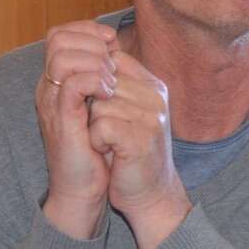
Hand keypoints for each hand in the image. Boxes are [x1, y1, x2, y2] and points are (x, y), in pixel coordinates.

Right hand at [36, 21, 121, 237]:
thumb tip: (115, 47)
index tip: (112, 43)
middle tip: (112, 65)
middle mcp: (49, 87)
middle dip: (92, 43)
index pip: (61, 34)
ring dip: (95, 62)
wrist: (84, 187)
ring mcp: (52, 102)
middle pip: (58, 38)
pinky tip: (109, 93)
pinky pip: (73, 83)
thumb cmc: (96, 148)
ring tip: (112, 81)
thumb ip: (103, 76)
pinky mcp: (62, 119)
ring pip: (63, 56)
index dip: (88, 30)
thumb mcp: (100, 104)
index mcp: (57, 81)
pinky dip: (96, 81)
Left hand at [86, 50, 190, 248]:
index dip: (95, 83)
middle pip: (101, 82)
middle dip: (93, 108)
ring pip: (99, 104)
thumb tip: (92, 55)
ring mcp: (152, 117)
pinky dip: (97, 141)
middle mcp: (156, 96)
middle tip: (107, 131)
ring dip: (94, 127)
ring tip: (110, 143)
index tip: (100, 108)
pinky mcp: (141, 138)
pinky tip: (109, 152)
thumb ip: (116, 83)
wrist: (149, 193)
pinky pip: (101, 126)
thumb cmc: (130, 151)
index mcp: (153, 84)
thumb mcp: (127, 109)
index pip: (112, 60)